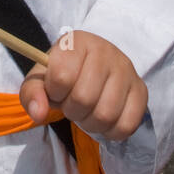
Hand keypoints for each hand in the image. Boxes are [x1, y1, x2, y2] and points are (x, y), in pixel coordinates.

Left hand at [19, 29, 147, 140]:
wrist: (93, 68)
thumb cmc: (63, 73)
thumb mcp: (41, 79)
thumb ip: (32, 93)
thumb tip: (38, 114)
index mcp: (77, 41)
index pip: (62, 76)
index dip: (55, 92)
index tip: (57, 90)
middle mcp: (105, 50)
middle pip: (84, 98)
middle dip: (72, 111)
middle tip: (72, 105)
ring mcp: (126, 69)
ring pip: (106, 114)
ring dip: (90, 123)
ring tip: (87, 112)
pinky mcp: (141, 90)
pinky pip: (126, 125)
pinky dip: (110, 132)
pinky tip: (104, 120)